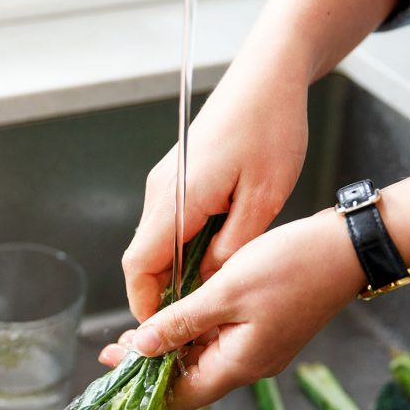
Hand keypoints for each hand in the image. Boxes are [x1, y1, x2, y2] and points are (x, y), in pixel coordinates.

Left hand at [104, 210, 365, 409]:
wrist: (347, 248)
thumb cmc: (291, 266)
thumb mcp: (226, 290)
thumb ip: (182, 321)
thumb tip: (143, 347)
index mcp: (241, 363)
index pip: (183, 396)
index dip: (146, 383)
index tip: (114, 362)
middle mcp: (251, 363)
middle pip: (191, 377)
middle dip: (153, 361)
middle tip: (118, 342)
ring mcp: (261, 346)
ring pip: (205, 355)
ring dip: (173, 342)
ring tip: (141, 326)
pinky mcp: (268, 327)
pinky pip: (222, 337)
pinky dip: (195, 328)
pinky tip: (178, 308)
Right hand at [120, 59, 309, 322]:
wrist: (268, 76)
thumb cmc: (270, 129)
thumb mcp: (264, 198)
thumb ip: (233, 247)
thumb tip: (211, 282)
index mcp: (177, 199)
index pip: (140, 265)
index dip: (145, 303)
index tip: (163, 332)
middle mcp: (162, 190)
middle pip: (145, 256)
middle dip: (161, 294)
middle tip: (192, 325)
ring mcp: (169, 181)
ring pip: (159, 241)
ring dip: (177, 271)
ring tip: (209, 297)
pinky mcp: (181, 175)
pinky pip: (173, 223)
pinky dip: (185, 248)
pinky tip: (216, 259)